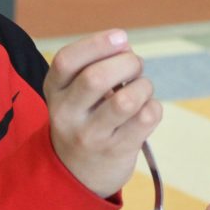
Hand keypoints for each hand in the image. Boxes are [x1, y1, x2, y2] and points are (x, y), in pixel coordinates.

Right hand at [44, 29, 161, 197]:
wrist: (77, 173)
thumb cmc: (85, 118)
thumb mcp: (74, 92)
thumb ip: (95, 65)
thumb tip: (124, 45)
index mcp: (55, 91)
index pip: (66, 61)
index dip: (97, 43)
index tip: (121, 37)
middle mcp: (67, 114)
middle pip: (96, 78)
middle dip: (127, 63)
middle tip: (136, 66)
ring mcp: (91, 136)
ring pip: (125, 101)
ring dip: (143, 86)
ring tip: (142, 88)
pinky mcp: (116, 151)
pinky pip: (146, 118)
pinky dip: (154, 106)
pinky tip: (146, 109)